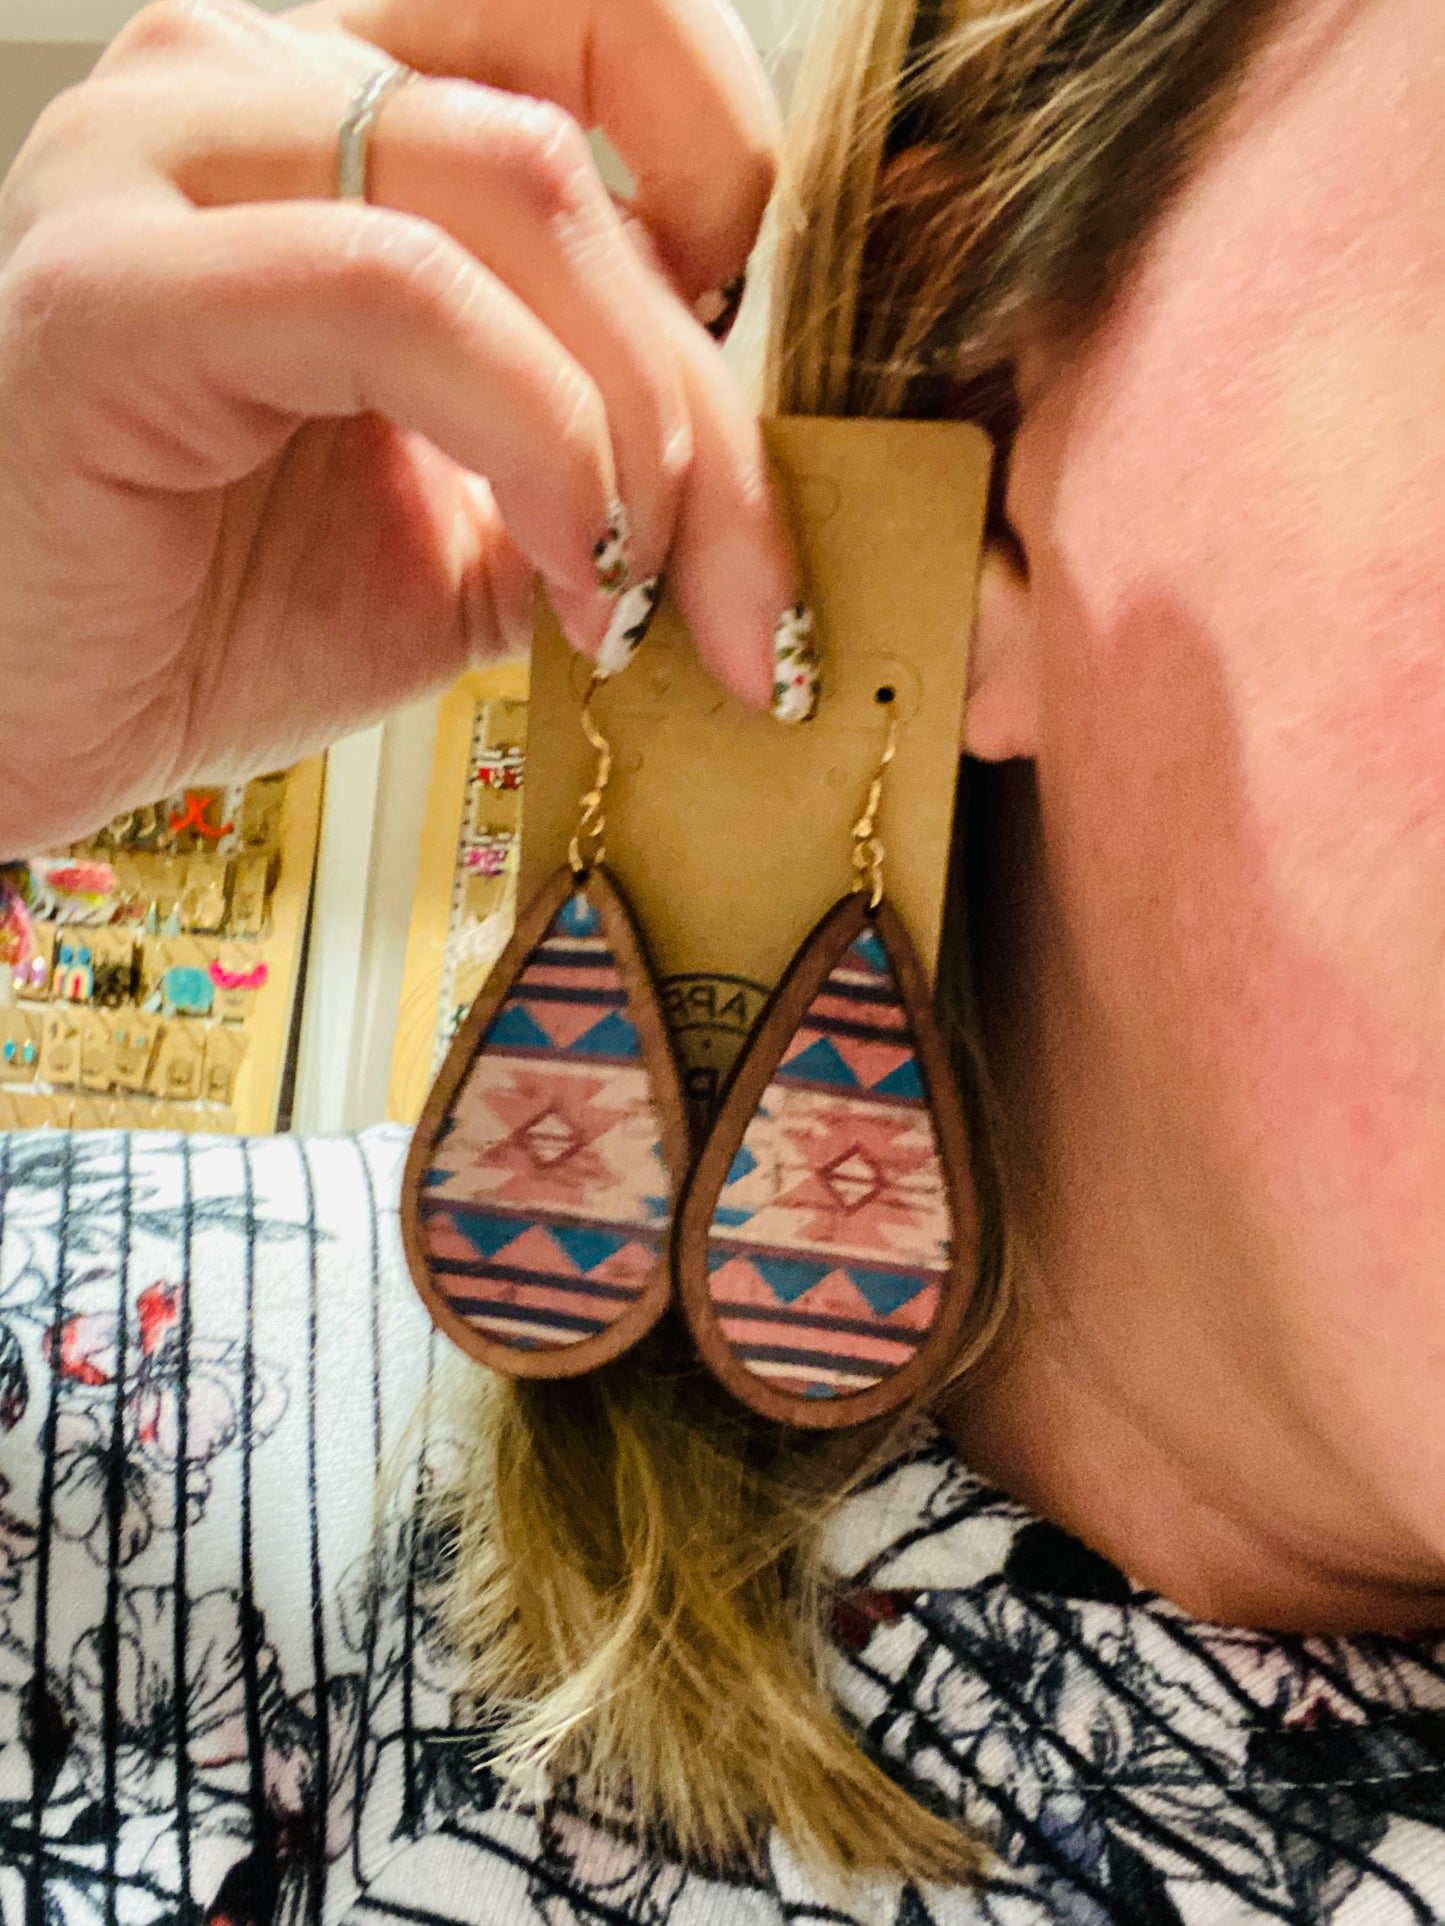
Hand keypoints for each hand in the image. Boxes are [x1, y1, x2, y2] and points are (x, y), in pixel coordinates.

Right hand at [0, 0, 800, 851]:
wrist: (35, 718)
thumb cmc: (214, 608)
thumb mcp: (473, 531)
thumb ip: (604, 460)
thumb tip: (763, 486)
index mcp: (339, 103)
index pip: (595, 13)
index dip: (724, 168)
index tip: (755, 373)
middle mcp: (250, 80)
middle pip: (577, 150)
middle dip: (710, 407)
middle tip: (753, 598)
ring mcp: (169, 154)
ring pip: (516, 185)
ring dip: (638, 425)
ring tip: (645, 596)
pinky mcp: (122, 282)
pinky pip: (402, 297)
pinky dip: (537, 440)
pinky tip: (575, 575)